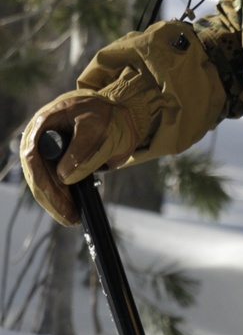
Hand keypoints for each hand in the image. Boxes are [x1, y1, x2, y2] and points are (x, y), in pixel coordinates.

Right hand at [20, 92, 138, 225]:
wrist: (118, 116)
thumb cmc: (106, 116)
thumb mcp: (96, 130)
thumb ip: (80, 152)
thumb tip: (64, 177)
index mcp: (44, 124)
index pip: (32, 155)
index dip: (42, 179)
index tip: (57, 199)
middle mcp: (41, 139)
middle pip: (36, 173)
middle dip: (51, 198)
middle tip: (68, 216)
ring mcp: (49, 152)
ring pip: (44, 183)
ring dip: (56, 203)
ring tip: (72, 218)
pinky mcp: (59, 164)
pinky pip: (55, 185)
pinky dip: (63, 200)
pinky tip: (73, 212)